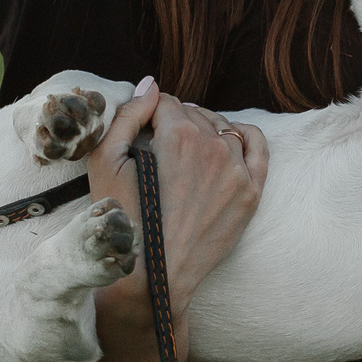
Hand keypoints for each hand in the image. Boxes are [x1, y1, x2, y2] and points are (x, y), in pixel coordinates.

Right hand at [88, 77, 267, 334]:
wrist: (152, 276)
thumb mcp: (104, 162)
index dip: (150, 115)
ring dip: (204, 132)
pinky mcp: (251, 193)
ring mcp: (237, 170)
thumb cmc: (121, 219)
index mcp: (178, 134)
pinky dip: (244, 136)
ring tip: (186, 152)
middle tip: (160, 148)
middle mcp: (214, 146)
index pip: (166, 103)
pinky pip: (257, 147)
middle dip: (176, 123)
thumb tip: (150, 84)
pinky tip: (229, 140)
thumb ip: (126, 116)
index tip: (143, 134)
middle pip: (195, 114)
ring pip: (222, 129)